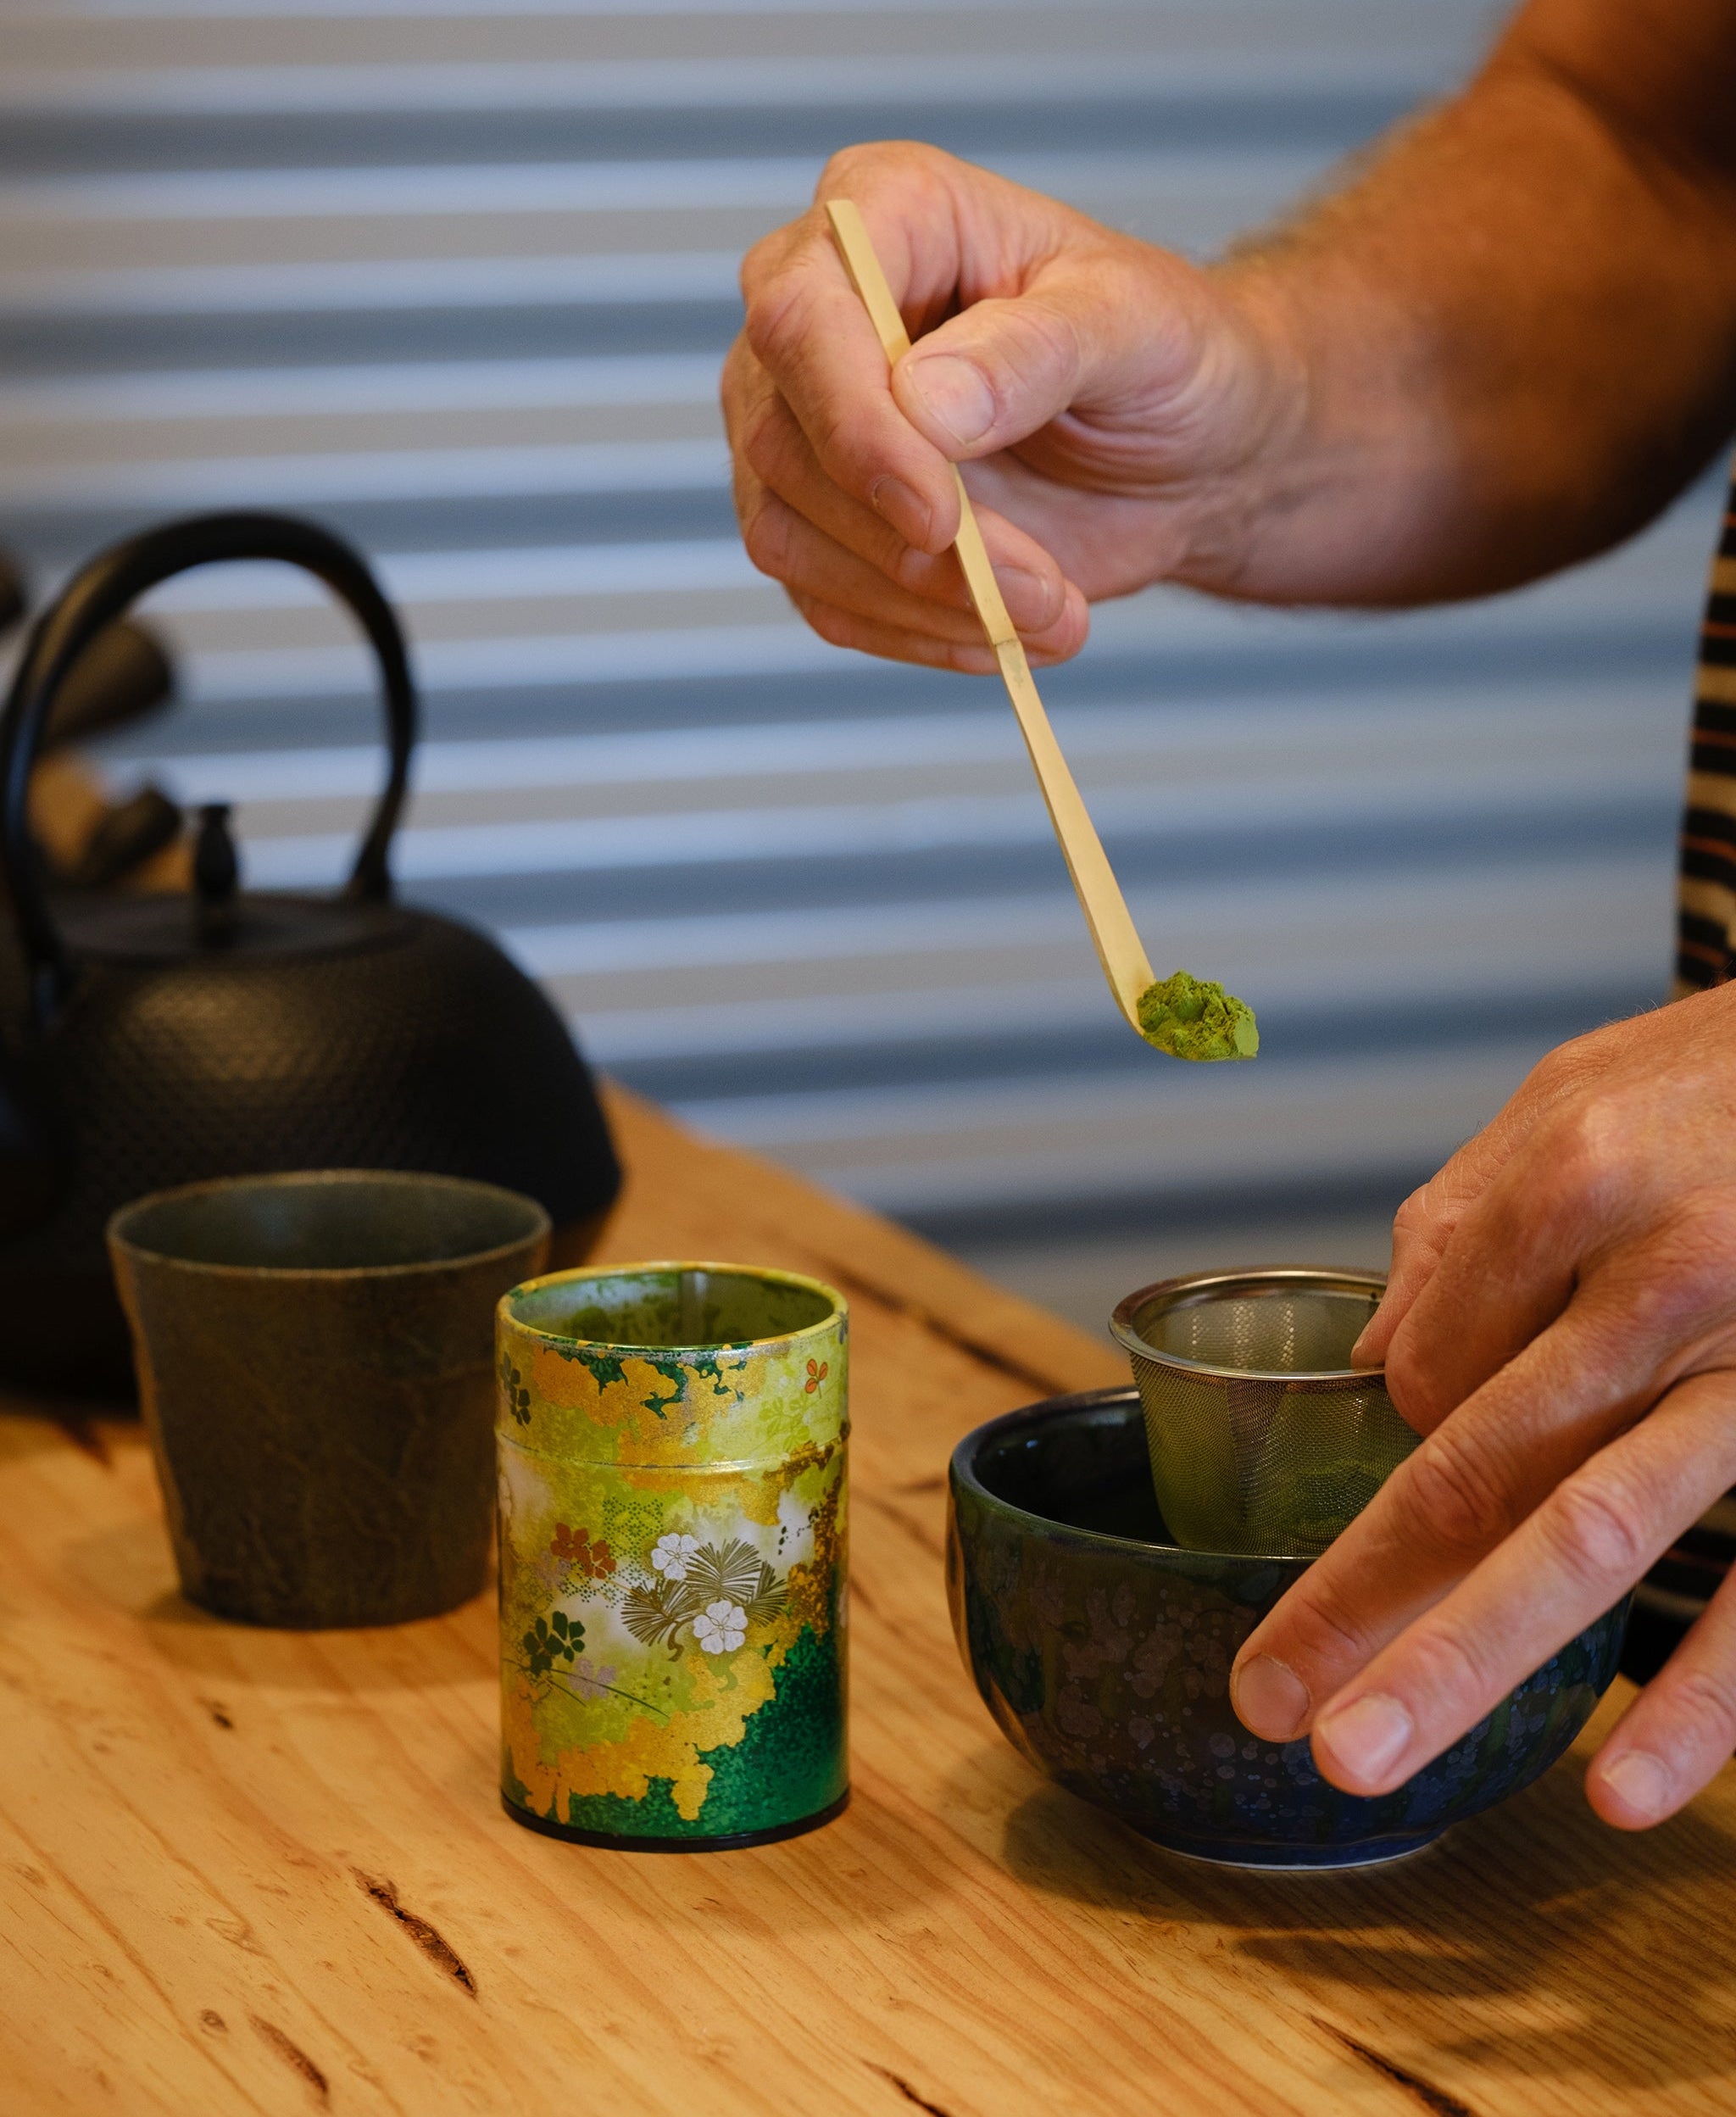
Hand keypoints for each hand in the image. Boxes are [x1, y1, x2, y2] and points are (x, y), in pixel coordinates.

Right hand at [723, 141, 1307, 670]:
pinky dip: (913, 635)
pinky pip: (822, 599)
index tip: (939, 513)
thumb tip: (924, 403)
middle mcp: (819, 314)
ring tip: (1048, 612)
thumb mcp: (1136, 326)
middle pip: (783, 439)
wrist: (1185, 452)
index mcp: (887, 212)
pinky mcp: (820, 520)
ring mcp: (805, 424)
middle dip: (906, 541)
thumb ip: (1035, 349)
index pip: (801, 312)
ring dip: (918, 601)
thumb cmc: (1164, 356)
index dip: (854, 424)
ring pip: (787, 533)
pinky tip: (1003, 632)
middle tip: (1038, 588)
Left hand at [1230, 983, 1735, 1827]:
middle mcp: (1661, 1282)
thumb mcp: (1571, 1100)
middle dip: (1360, 1592)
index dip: (1403, 1418)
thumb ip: (1462, 1231)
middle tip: (1264, 1699)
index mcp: (1573, 1186)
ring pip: (1596, 1536)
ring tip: (1365, 1754)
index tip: (1423, 1425)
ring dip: (1469, 1656)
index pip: (1429, 1360)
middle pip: (1480, 1466)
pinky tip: (1625, 1786)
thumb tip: (1375, 1363)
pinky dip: (1701, 1701)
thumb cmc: (1720, 1088)